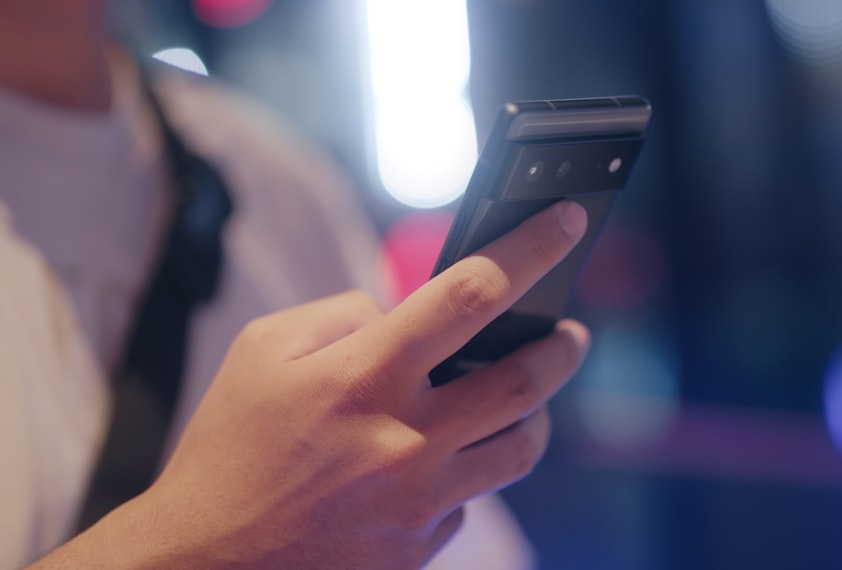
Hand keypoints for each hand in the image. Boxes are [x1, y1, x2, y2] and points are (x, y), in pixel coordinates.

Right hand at [59, 202, 589, 568]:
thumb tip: (405, 314)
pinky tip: (440, 458)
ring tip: (528, 396)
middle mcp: (405, 438)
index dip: (532, 247)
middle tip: (570, 333)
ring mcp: (419, 500)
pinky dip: (467, 467)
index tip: (568, 220)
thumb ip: (345, 315)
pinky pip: (471, 495)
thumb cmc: (232, 443)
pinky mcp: (420, 545)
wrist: (205, 559)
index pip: (473, 293)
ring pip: (521, 447)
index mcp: (366, 375)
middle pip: (526, 380)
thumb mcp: (263, 349)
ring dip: (537, 413)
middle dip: (564, 347)